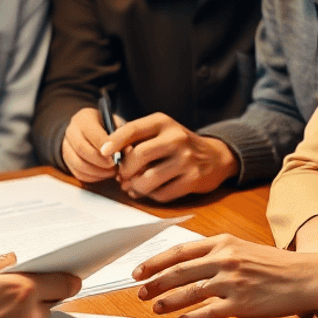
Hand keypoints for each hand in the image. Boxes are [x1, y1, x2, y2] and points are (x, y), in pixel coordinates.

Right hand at [60, 106, 120, 182]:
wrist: (87, 130)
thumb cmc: (106, 126)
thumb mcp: (115, 123)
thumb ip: (121, 134)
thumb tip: (127, 150)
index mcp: (84, 119)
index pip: (91, 133)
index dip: (104, 145)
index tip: (116, 155)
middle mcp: (71, 132)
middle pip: (82, 149)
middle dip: (101, 161)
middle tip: (115, 166)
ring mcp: (66, 147)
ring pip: (79, 164)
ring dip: (98, 172)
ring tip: (112, 172)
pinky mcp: (68, 161)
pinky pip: (79, 173)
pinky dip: (94, 177)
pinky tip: (104, 174)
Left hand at [101, 113, 238, 201]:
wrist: (215, 157)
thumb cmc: (179, 144)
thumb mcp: (161, 131)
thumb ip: (137, 139)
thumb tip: (110, 157)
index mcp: (163, 122)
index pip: (132, 129)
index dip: (114, 142)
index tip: (102, 152)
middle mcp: (176, 138)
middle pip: (139, 156)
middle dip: (125, 170)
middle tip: (121, 176)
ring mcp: (186, 159)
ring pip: (148, 179)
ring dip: (135, 186)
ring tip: (132, 186)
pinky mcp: (193, 179)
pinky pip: (162, 193)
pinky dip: (150, 195)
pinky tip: (148, 191)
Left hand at [133, 234, 317, 317]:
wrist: (309, 277)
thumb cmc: (276, 265)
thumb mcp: (243, 248)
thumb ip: (215, 253)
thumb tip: (184, 264)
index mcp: (222, 242)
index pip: (178, 251)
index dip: (154, 262)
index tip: (138, 272)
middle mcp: (225, 259)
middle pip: (178, 272)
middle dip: (154, 283)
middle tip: (139, 293)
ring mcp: (233, 282)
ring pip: (189, 292)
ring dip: (168, 301)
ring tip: (155, 308)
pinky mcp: (242, 304)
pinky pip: (209, 313)